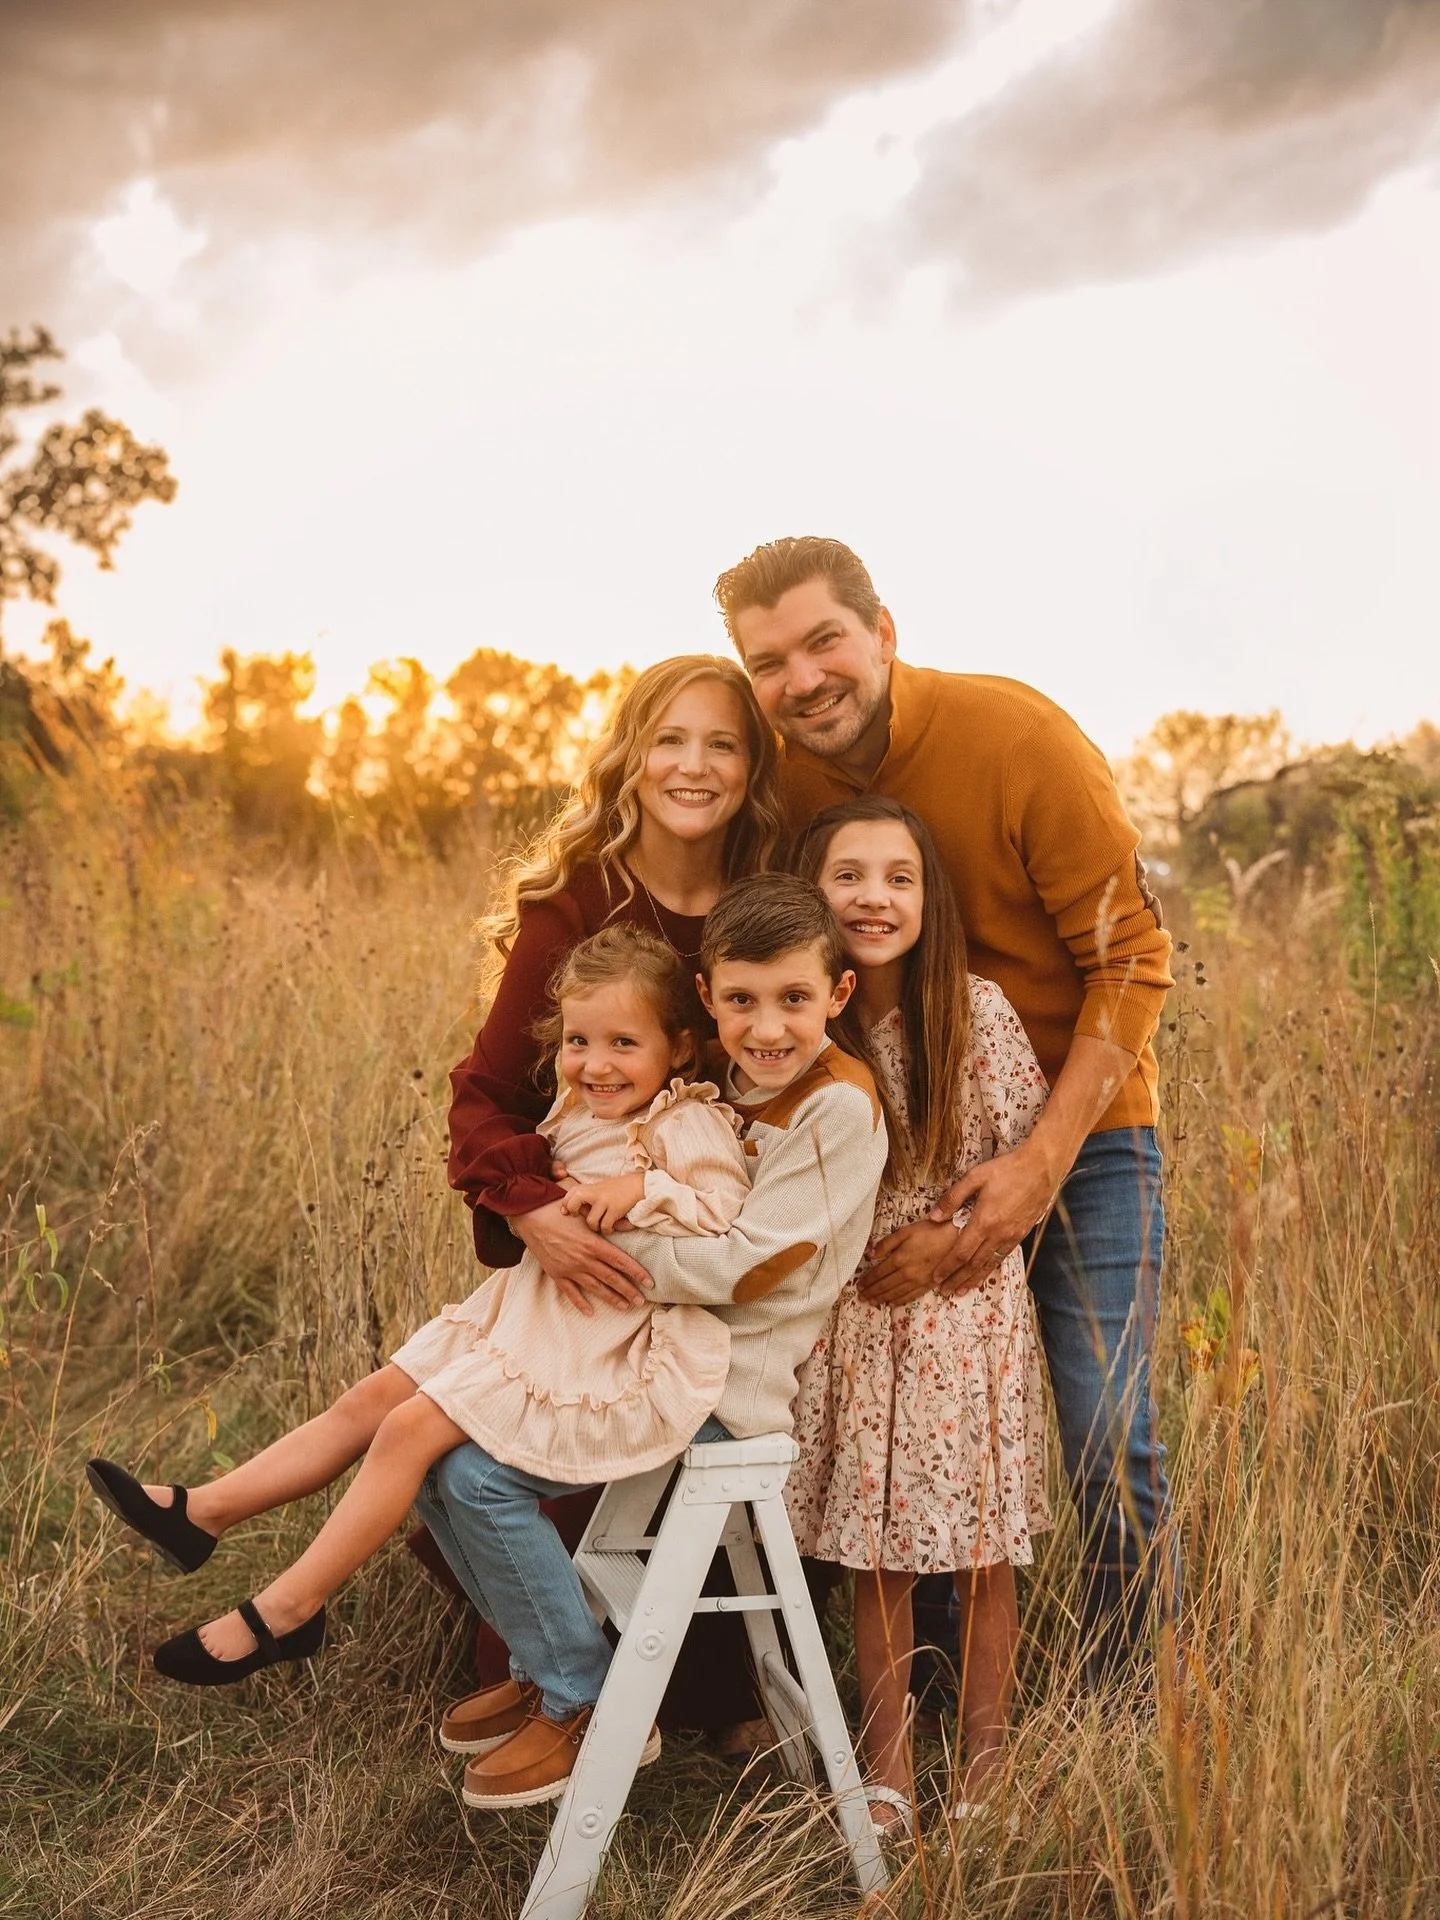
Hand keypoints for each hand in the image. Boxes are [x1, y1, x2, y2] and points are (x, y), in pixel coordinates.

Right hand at [512, 1199, 652, 1315]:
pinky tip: (590, 1312)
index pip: (621, 1262)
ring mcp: (570, 1269)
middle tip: (642, 1300)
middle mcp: (584, 1259)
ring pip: (595, 1288)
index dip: (637, 1273)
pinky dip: (580, 1303)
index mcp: (593, 1244)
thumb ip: (609, 1222)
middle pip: (611, 1278)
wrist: (530, 1217)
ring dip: (611, 1298)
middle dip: (629, 1291)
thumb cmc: (560, 1211)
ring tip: (625, 1306)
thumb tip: (631, 1226)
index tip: (649, 1283)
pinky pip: (571, 1292)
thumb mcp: (586, 1213)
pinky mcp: (556, 1274)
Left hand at [561, 1173, 645, 1234]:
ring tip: (601, 1225)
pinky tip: (611, 1228)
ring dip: (595, 1227)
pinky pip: (605, 1227)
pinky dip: (607, 1230)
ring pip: (590, 1221)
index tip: (569, 1212)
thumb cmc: (617, 1189)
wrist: (638, 1185)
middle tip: (584, 1217)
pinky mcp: (615, 1210)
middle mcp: (594, 1193)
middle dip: (575, 1214)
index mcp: (589, 1187)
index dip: (566, 1205)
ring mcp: (604, 1201)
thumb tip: (568, 1210)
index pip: (569, 1195)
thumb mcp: (599, 1188)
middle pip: (573, 1205)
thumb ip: (585, 1196)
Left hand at [855, 1219, 959, 1306]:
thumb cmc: (931, 1230)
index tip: (858, 1286)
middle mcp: (907, 1273)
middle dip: (871, 1292)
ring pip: (896, 1293)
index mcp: (899, 1259)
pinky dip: (899, 1301)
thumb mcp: (906, 1231)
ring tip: (872, 1302)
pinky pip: (911, 1296)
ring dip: (882, 1298)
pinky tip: (892, 1303)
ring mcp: (918, 1281)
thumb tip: (870, 1255)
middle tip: (861, 1298)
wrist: (957, 1238)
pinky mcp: (929, 1285)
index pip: (878, 1273)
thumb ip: (887, 1243)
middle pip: (884, 1286)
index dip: (867, 1281)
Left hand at [923, 1141, 1057, 1295]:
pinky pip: (1001, 1258)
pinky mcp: (1020, 1235)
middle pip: (973, 1264)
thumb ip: (953, 1198)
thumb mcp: (975, 1177)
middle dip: (957, 1279)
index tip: (935, 1278)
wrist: (1041, 1169)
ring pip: (988, 1265)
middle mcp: (997, 1234)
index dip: (947, 1267)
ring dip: (972, 1279)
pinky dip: (990, 1269)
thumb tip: (933, 1217)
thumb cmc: (1006, 1170)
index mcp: (983, 1221)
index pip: (961, 1252)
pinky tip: (983, 1274)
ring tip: (960, 1291)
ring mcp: (1011, 1237)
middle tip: (944, 1292)